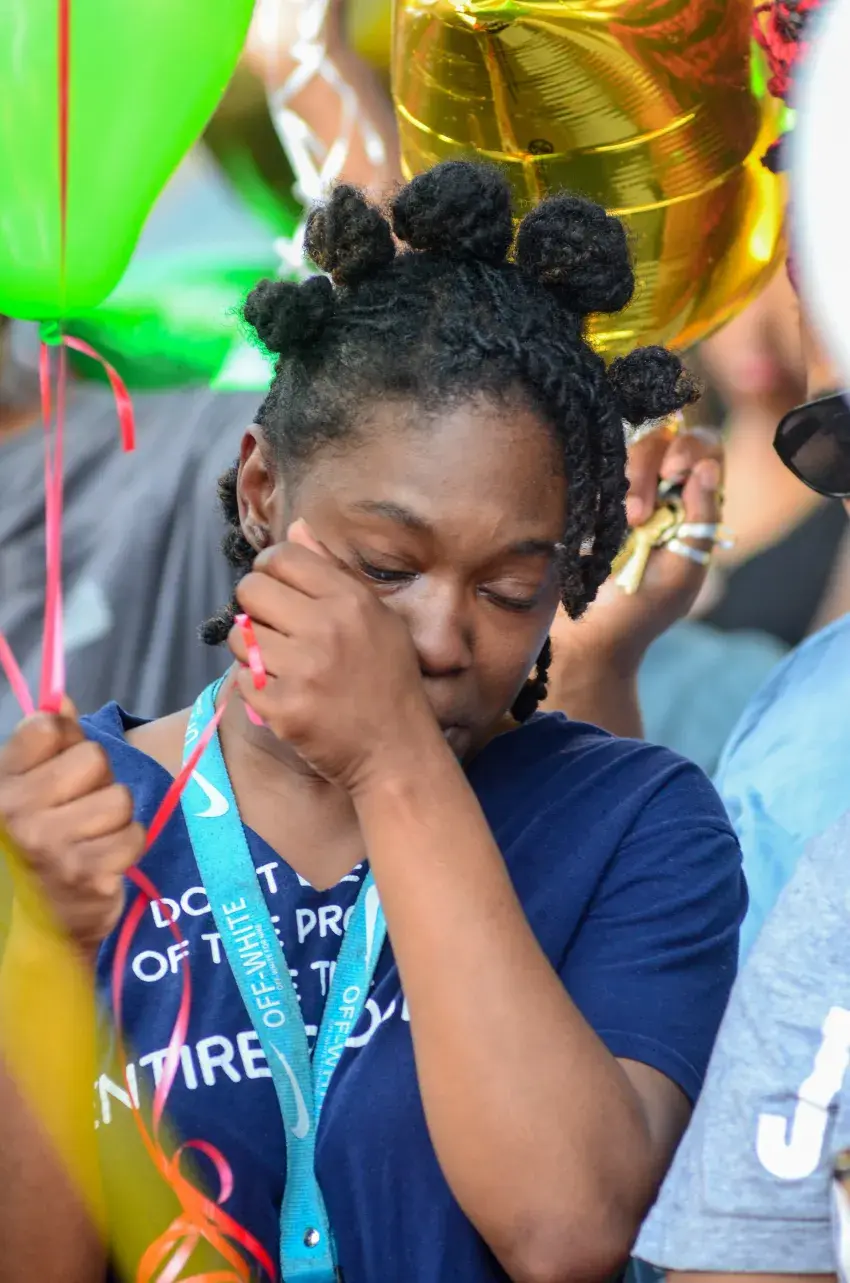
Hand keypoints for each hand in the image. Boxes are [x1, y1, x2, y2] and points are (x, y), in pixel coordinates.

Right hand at [0, 701, 143, 956]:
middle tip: (80, 808)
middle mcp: (17, 815)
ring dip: (116, 817)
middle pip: (94, 759)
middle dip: (97, 781)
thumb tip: (61, 699)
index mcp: (1, 784)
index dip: (66, 742)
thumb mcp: (28, 788)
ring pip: (120, 798)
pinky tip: (103, 860)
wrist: (40, 923)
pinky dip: (127, 847)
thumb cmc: (38, 842)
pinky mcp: (87, 877)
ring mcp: (50, 848)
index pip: (48, 727)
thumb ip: (46, 741)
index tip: (58, 766)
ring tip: (92, 837)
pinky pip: (135, 835)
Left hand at [228, 520, 438, 794]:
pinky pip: (242, 679)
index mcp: (350, 600)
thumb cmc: (388, 682)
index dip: (270, 570)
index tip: (276, 590)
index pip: (281, 557)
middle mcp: (327, 628)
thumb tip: (295, 527)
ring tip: (283, 666)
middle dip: (256, 609)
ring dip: (253, 651)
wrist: (396, 752)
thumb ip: (333, 572)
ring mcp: (304, 670)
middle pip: (250, 590)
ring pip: (239, 636)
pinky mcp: (284, 708)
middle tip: (277, 632)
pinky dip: (256, 688)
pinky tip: (284, 695)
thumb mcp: (377, 618)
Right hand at [549, 425, 723, 684]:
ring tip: (621, 524)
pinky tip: (594, 519)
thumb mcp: (685, 570)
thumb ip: (703, 518)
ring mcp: (618, 489)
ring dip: (627, 481)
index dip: (692, 448)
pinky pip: (592, 465)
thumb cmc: (640, 610)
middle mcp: (659, 490)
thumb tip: (708, 467)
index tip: (675, 472)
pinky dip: (597, 481)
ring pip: (625, 446)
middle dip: (650, 468)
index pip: (704, 450)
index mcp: (693, 506)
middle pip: (663, 438)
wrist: (583, 634)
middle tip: (637, 515)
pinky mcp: (584, 494)